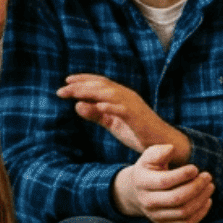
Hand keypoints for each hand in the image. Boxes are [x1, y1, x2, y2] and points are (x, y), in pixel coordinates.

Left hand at [58, 73, 185, 158]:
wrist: (161, 142)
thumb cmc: (137, 131)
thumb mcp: (111, 123)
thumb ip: (95, 114)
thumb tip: (76, 106)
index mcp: (120, 95)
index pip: (100, 82)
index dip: (83, 79)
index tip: (66, 81)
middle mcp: (126, 95)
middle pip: (101, 85)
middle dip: (80, 86)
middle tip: (61, 90)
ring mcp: (132, 105)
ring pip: (109, 93)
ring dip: (90, 92)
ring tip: (74, 93)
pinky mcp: (137, 117)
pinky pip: (123, 109)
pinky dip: (111, 106)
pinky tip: (98, 106)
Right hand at [112, 143, 212, 222]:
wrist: (137, 192)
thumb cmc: (149, 169)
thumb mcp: (149, 156)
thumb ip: (159, 151)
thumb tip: (171, 149)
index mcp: (142, 182)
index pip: (164, 181)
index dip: (183, 175)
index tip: (195, 168)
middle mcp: (147, 201)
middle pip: (176, 198)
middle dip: (196, 187)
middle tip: (208, 176)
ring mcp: (155, 216)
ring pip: (183, 212)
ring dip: (201, 199)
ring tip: (210, 186)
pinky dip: (200, 213)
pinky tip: (207, 200)